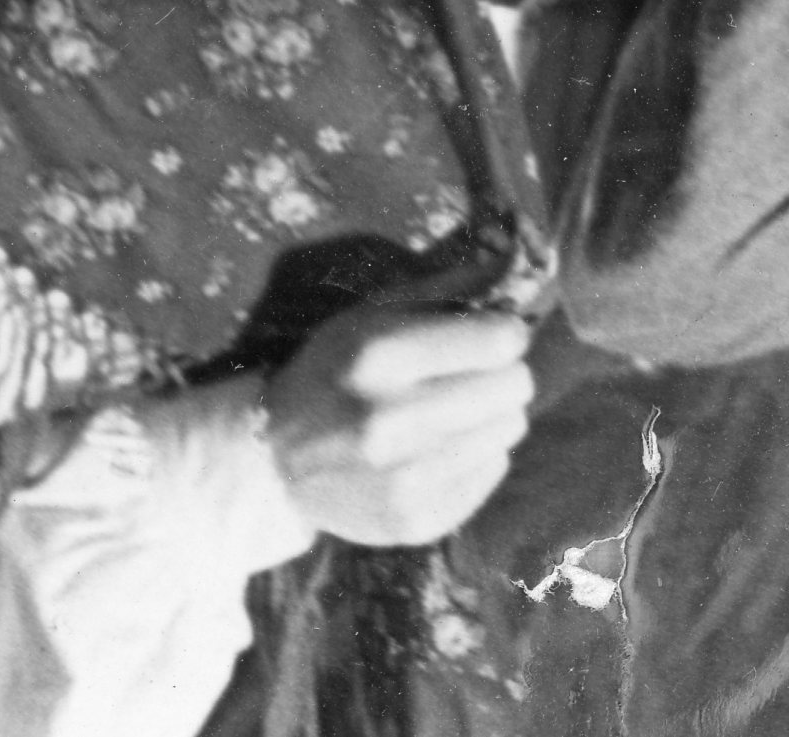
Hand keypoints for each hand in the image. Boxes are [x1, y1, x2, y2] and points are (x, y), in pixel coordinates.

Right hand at [262, 307, 534, 550]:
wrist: (272, 461)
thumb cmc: (332, 373)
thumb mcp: (371, 313)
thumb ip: (449, 286)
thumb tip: (517, 266)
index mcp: (379, 358)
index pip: (503, 340)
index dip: (504, 333)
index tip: (487, 337)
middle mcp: (390, 423)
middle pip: (516, 386)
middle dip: (501, 374)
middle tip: (470, 378)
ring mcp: (403, 481)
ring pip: (510, 428)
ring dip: (490, 415)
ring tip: (450, 414)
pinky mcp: (415, 522)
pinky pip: (493, 471)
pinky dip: (476, 456)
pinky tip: (438, 451)